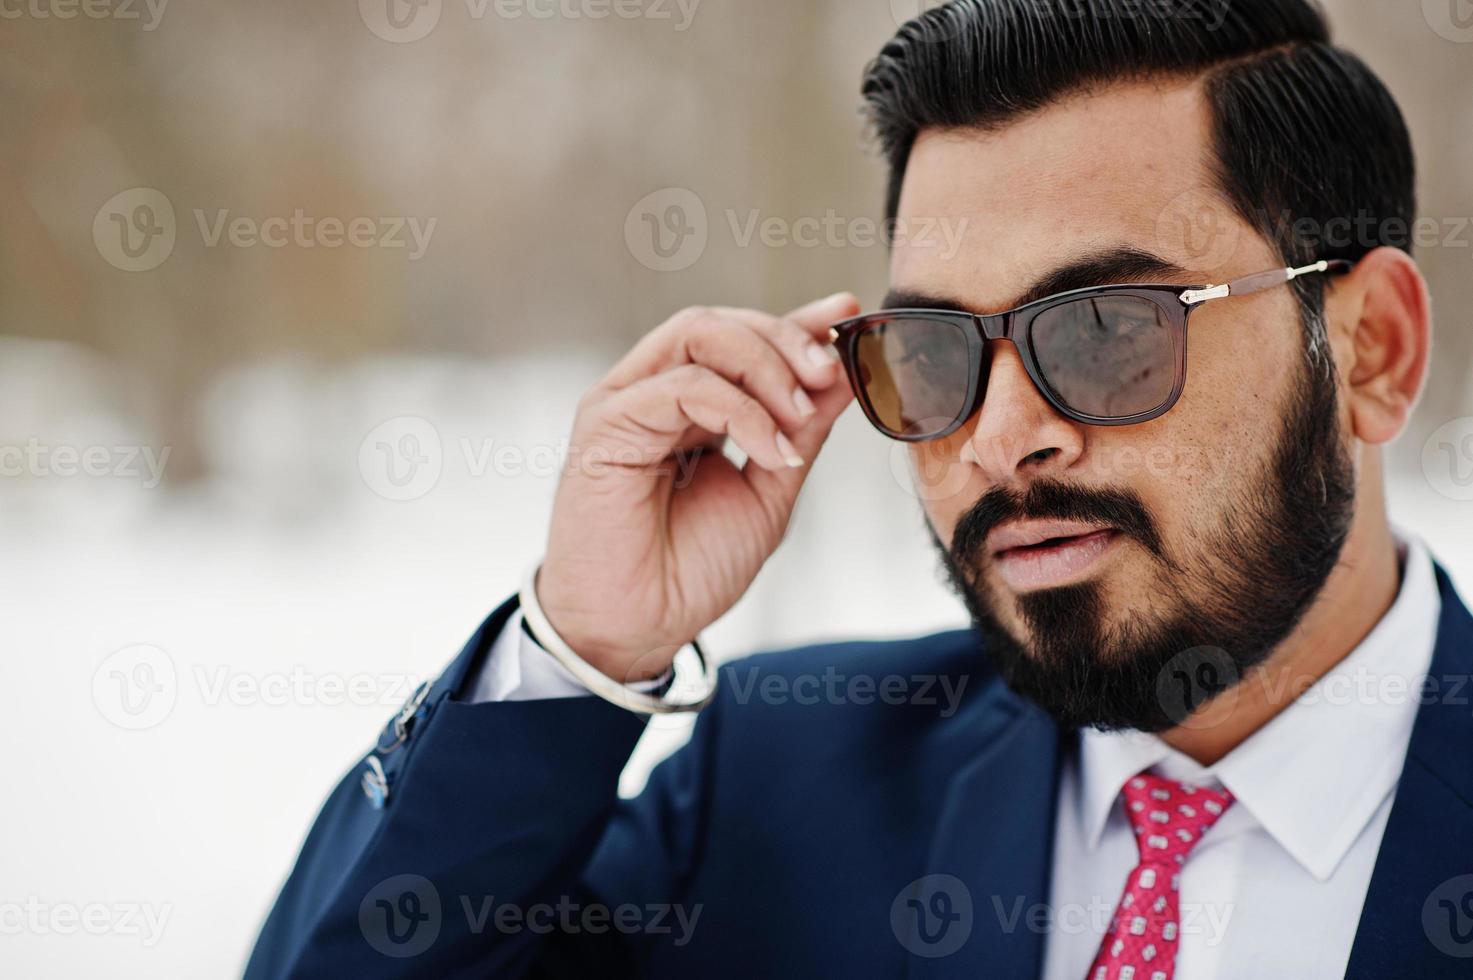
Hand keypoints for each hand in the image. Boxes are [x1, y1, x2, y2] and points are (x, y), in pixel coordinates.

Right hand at [535, 292, 859, 681]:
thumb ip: (802, 431)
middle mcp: (654, 393)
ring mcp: (626, 403)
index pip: (743, 341)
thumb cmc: (690, 570)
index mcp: (690, 406)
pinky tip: (770, 448)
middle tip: (829, 373)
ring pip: (698, 334)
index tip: (849, 316)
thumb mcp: (770, 491)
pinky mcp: (605, 422)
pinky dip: (738, 409)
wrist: (638, 628)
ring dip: (764, 365)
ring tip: (799, 416)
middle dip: (785, 340)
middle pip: (721, 324)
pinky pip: (681, 385)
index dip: (797, 323)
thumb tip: (845, 374)